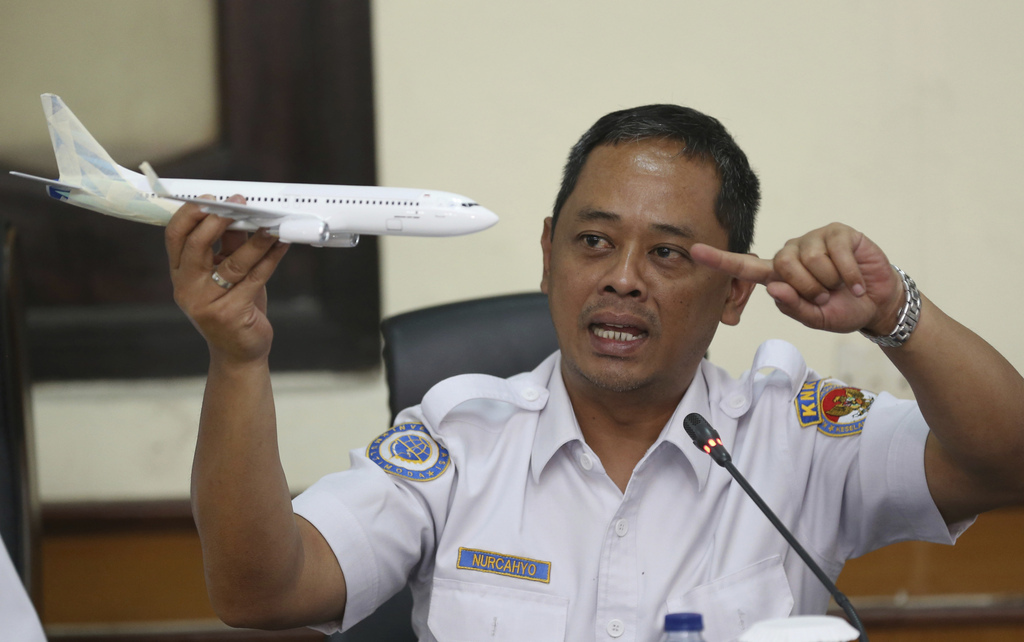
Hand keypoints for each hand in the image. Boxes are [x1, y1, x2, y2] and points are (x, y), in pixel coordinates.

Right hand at [165, 195, 288, 364]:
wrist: (239, 353)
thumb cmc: (233, 308)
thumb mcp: (224, 276)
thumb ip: (228, 247)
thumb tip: (241, 214)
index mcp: (180, 274)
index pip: (175, 237)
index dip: (190, 214)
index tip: (210, 198)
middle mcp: (187, 288)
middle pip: (196, 245)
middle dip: (218, 220)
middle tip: (239, 203)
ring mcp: (206, 303)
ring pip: (233, 262)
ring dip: (255, 240)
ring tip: (271, 224)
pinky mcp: (231, 314)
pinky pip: (254, 278)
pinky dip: (270, 258)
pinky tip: (282, 244)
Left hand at [692, 223, 902, 334]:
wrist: (877, 304)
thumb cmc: (842, 309)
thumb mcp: (816, 319)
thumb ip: (793, 307)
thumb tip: (774, 288)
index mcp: (779, 276)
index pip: (745, 267)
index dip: (720, 260)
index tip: (694, 251)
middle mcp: (792, 253)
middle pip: (783, 266)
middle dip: (808, 289)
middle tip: (825, 297)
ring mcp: (813, 239)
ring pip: (810, 260)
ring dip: (829, 282)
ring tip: (840, 287)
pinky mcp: (837, 232)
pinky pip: (836, 253)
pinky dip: (848, 274)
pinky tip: (856, 282)